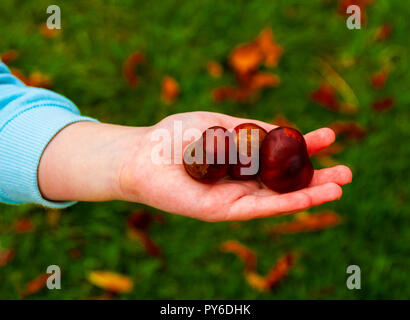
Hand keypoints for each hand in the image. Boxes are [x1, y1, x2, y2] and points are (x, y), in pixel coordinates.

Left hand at [117, 112, 351, 220]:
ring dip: (311, 193)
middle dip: (316, 176)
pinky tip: (314, 196)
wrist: (143, 155)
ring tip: (341, 185)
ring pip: (279, 198)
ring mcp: (234, 197)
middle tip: (347, 171)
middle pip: (285, 181)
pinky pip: (262, 207)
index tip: (328, 137)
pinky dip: (289, 202)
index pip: (279, 155)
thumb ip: (248, 131)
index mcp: (240, 158)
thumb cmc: (175, 137)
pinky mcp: (225, 210)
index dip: (304, 146)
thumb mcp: (218, 126)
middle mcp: (241, 180)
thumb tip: (282, 131)